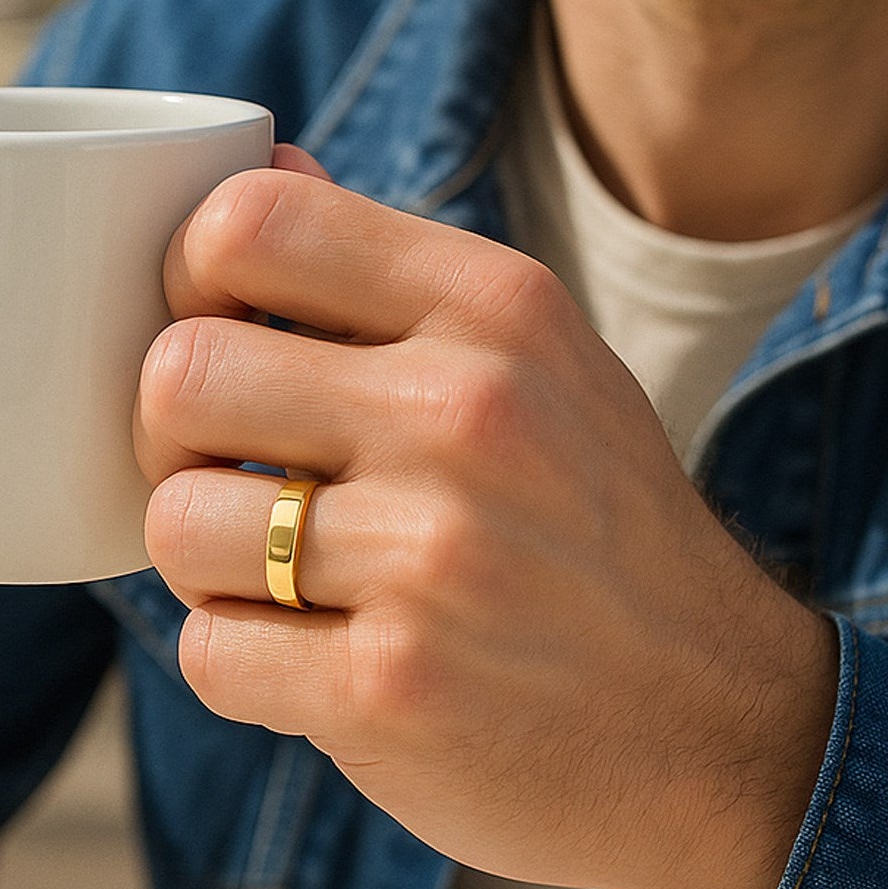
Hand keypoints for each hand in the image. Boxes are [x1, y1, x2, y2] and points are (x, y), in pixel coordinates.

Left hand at [137, 158, 837, 888]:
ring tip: (279, 576)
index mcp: (495, 306)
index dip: (187, 277)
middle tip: (227, 471)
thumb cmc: (595, 523)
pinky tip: (310, 658)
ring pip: (175, 523)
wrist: (715, 721)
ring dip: (206, 562)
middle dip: (172, 435)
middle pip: (180, 373)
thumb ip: (390, 268)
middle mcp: (466, 412)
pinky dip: (237, 661)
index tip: (211, 332)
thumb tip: (260, 167)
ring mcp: (431, 555)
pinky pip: (208, 652)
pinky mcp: (391, 688)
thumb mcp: (537, 358)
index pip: (249, 223)